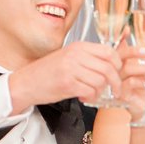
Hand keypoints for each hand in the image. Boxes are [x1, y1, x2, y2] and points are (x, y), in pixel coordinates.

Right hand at [6, 42, 121, 112]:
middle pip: (108, 68)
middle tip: (116, 90)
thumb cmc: (48, 72)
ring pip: (100, 81)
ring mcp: (71, 69)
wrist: (26, 83)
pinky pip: (90, 91)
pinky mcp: (67, 83)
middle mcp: (75, 55)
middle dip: (116, 82)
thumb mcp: (69, 57)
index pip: (109, 52)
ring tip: (92, 93)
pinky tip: (84, 96)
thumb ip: (88, 58)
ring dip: (101, 91)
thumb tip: (111, 63)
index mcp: (78, 47)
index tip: (118, 74)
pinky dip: (91, 97)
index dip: (118, 64)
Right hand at [116, 41, 144, 120]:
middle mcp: (121, 70)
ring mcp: (119, 81)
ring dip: (144, 68)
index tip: (126, 28)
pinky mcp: (121, 93)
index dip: (121, 36)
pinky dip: (140, 82)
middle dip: (133, 51)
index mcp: (128, 61)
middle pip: (120, 55)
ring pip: (127, 68)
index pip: (121, 46)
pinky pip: (128, 83)